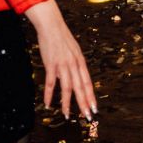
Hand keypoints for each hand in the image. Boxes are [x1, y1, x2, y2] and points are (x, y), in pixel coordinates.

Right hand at [25, 0, 96, 119]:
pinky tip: (48, 104)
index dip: (91, 96)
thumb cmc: (62, 38)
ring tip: (67, 115)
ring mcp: (63, 64)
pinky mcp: (51, 64)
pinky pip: (51, 83)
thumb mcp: (73, 51)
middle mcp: (74, 64)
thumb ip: (75, 65)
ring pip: (67, 88)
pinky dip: (49, 95)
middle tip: (87, 116)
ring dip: (66, 103)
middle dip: (84, 103)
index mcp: (80, 61)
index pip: (88, 82)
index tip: (94, 108)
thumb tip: (76, 78)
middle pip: (80, 87)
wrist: (51, 25)